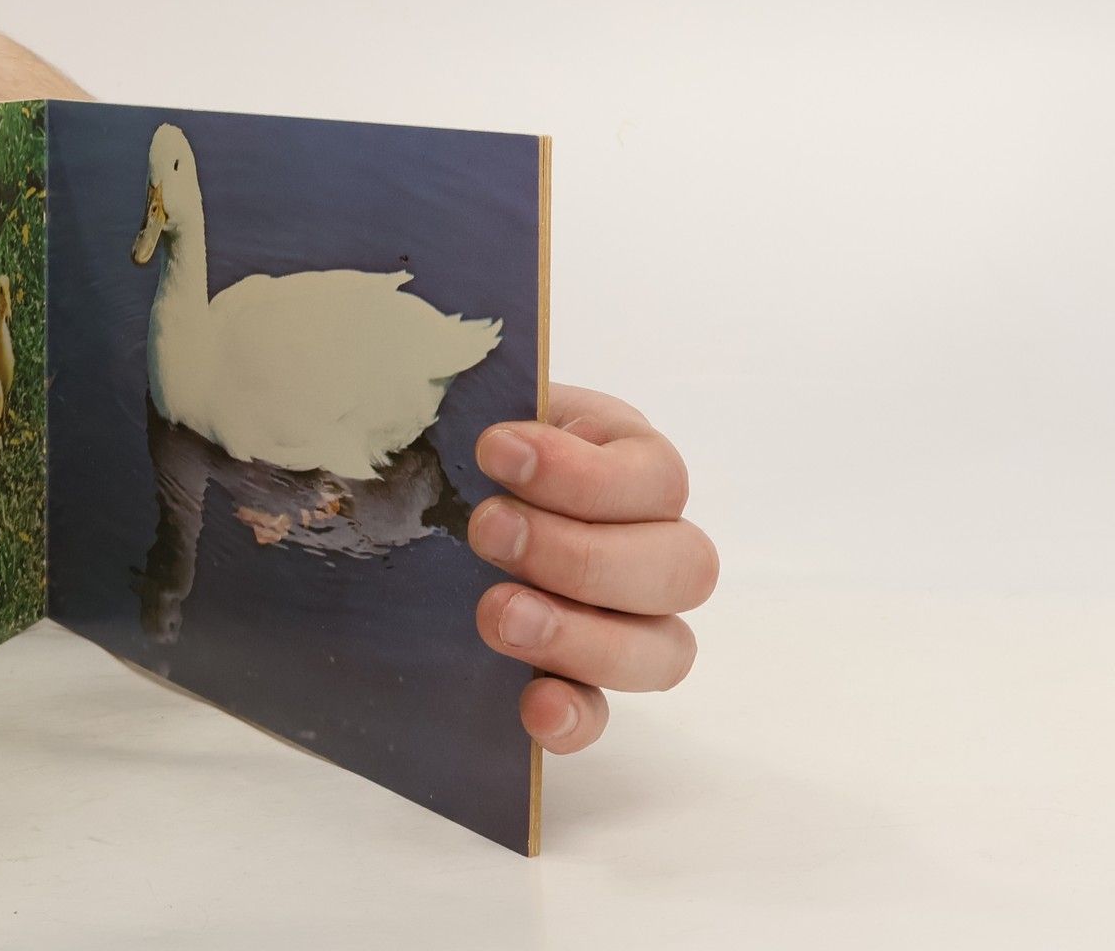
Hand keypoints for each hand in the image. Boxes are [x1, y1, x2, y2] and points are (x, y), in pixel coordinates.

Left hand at [471, 384, 716, 752]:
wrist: (432, 486)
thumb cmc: (473, 435)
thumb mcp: (488, 401)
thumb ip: (496, 399)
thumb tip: (473, 409)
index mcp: (632, 459)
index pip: (652, 478)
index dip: (581, 473)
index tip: (496, 451)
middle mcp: (651, 541)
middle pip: (681, 568)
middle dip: (581, 554)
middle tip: (488, 531)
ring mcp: (629, 618)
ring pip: (663, 650)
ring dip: (582, 637)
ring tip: (498, 614)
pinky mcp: (583, 678)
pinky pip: (605, 713)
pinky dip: (576, 715)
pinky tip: (533, 707)